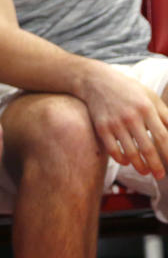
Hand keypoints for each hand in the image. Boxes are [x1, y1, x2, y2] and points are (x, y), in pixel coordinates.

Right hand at [77, 64, 167, 178]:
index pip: (162, 136)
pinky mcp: (101, 127)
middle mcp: (132, 117)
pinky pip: (113, 149)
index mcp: (147, 108)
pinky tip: (126, 162)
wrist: (97, 82)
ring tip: (145, 172)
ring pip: (130, 151)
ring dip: (139, 165)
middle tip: (160, 176)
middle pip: (148, 147)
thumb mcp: (149, 97)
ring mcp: (115, 123)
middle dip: (156, 165)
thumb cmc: (128, 90)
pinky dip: (121, 159)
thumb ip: (164, 114)